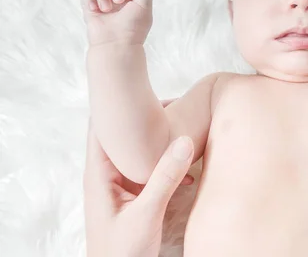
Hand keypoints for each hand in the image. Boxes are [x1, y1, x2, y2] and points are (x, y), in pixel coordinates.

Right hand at [80, 0, 152, 46]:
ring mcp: (105, 5)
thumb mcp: (145, 4)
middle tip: (119, 0)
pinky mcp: (91, 10)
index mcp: (135, 1)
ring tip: (106, 9)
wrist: (116, 43)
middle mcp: (121, 2)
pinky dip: (90, 0)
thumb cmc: (133, 26)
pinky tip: (95, 10)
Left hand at [84, 99, 192, 256]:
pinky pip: (150, 166)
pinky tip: (187, 155)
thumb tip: (184, 140)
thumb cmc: (121, 253)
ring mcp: (123, 183)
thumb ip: (164, 178)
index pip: (100, 128)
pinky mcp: (136, 193)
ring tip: (184, 121)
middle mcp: (109, 174)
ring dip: (159, 138)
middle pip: (122, 134)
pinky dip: (166, 157)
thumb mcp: (145, 215)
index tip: (139, 87)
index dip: (115, 106)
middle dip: (145, 117)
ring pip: (138, 150)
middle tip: (174, 100)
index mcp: (100, 174)